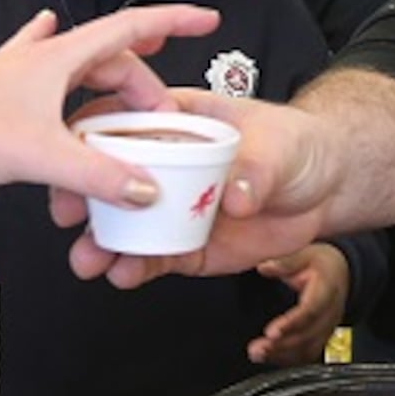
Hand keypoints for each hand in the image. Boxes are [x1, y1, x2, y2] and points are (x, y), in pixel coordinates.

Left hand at [0, 5, 219, 247]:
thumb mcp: (41, 156)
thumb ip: (101, 175)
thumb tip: (147, 189)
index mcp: (59, 57)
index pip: (132, 27)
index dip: (174, 21)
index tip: (207, 20)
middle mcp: (42, 59)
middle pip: (114, 61)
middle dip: (147, 87)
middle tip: (164, 122)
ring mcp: (22, 76)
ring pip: (84, 74)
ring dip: (113, 90)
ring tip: (132, 115)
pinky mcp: (7, 99)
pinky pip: (50, 81)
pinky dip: (67, 78)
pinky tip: (57, 65)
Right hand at [61, 68, 394, 290]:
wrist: (324, 188)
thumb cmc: (296, 146)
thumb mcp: (278, 147)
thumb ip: (254, 170)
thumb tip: (235, 198)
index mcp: (173, 122)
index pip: (118, 122)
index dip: (88, 140)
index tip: (73, 158)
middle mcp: (163, 165)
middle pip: (107, 179)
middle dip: (82, 198)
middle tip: (70, 218)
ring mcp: (172, 207)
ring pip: (124, 225)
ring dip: (101, 243)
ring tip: (89, 259)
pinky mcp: (187, 244)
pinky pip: (153, 257)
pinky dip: (136, 267)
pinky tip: (124, 274)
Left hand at [248, 243, 349, 364]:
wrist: (342, 273)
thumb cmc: (321, 263)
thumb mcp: (306, 253)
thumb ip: (286, 262)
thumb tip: (264, 267)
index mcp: (328, 290)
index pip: (311, 310)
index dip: (291, 323)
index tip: (271, 332)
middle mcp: (331, 313)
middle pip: (308, 335)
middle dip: (282, 345)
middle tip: (258, 348)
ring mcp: (328, 328)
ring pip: (308, 348)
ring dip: (282, 355)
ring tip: (258, 354)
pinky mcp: (321, 337)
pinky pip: (307, 354)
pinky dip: (287, 358)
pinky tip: (268, 357)